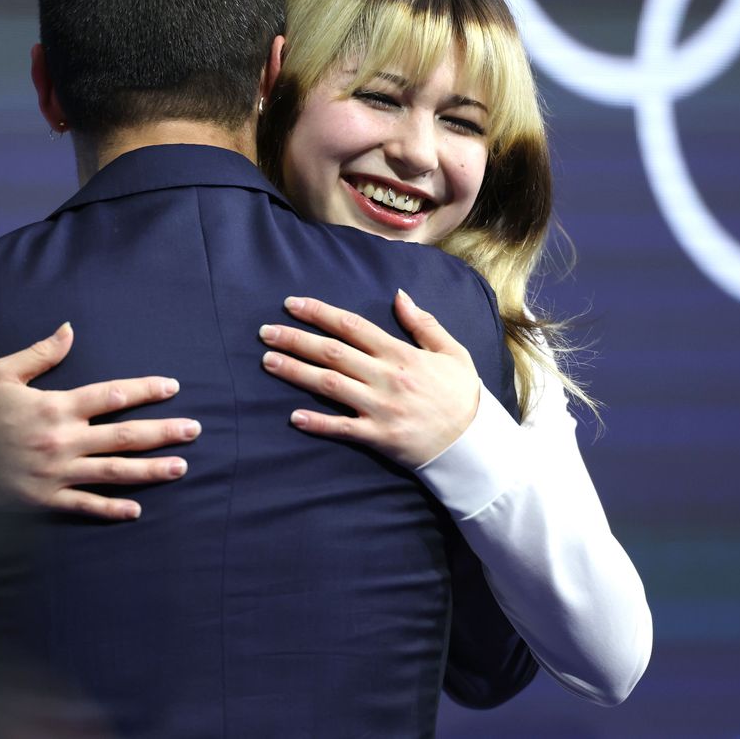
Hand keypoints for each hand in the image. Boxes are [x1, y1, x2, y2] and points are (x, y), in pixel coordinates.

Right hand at [0, 322, 199, 517]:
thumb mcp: (0, 373)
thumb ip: (40, 353)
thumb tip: (70, 329)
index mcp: (57, 407)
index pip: (111, 395)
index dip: (145, 390)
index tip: (172, 387)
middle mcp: (63, 440)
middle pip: (124, 436)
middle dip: (163, 432)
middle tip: (195, 430)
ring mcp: (56, 473)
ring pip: (114, 471)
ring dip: (151, 470)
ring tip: (181, 467)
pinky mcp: (44, 500)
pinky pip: (84, 506)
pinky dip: (111, 509)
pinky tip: (136, 509)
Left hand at [258, 290, 479, 468]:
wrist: (474, 444)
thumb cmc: (462, 396)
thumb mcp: (452, 351)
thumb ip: (423, 323)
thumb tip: (399, 295)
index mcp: (400, 353)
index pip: (351, 325)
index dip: (319, 313)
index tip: (292, 304)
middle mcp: (385, 377)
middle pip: (332, 352)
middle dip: (295, 339)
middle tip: (265, 331)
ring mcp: (380, 407)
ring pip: (329, 385)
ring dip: (295, 371)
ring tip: (268, 361)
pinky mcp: (378, 436)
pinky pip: (342, 428)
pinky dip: (317, 422)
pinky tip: (293, 416)